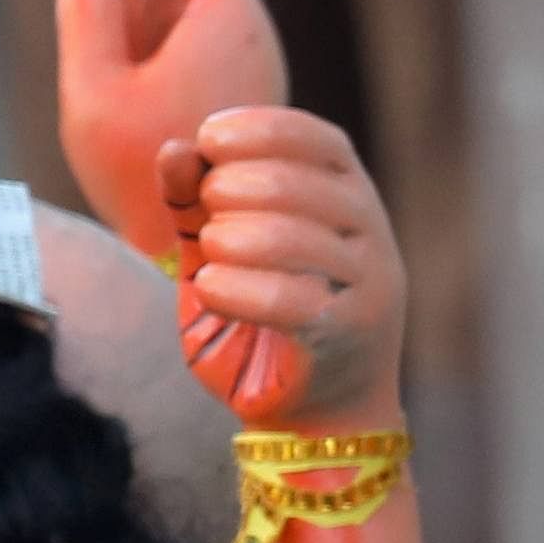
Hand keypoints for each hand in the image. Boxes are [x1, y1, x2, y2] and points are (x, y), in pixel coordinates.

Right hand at [49, 0, 287, 268]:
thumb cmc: (138, 169)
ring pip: (212, 26)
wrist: (198, 252)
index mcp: (229, 18)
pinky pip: (216, 65)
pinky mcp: (254, 116)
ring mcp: (262, 80)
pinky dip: (178, 65)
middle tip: (111, 27)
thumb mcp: (92, 84)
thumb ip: (86, 13)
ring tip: (120, 70)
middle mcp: (258, 43)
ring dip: (163, 31)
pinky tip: (142, 105)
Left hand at [171, 105, 404, 428]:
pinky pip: (288, 300)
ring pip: (292, 237)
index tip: (209, 138)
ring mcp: (368, 282)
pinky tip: (208, 289)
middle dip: (233, 188)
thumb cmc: (265, 320)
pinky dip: (236, 289)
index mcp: (348, 195)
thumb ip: (196, 203)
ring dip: (231, 239)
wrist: (321, 414)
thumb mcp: (222, 253)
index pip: (316, 140)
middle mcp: (369, 231)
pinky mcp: (349, 333)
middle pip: (297, 183)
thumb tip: (174, 149)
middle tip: (204, 216)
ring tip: (208, 254)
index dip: (262, 128)